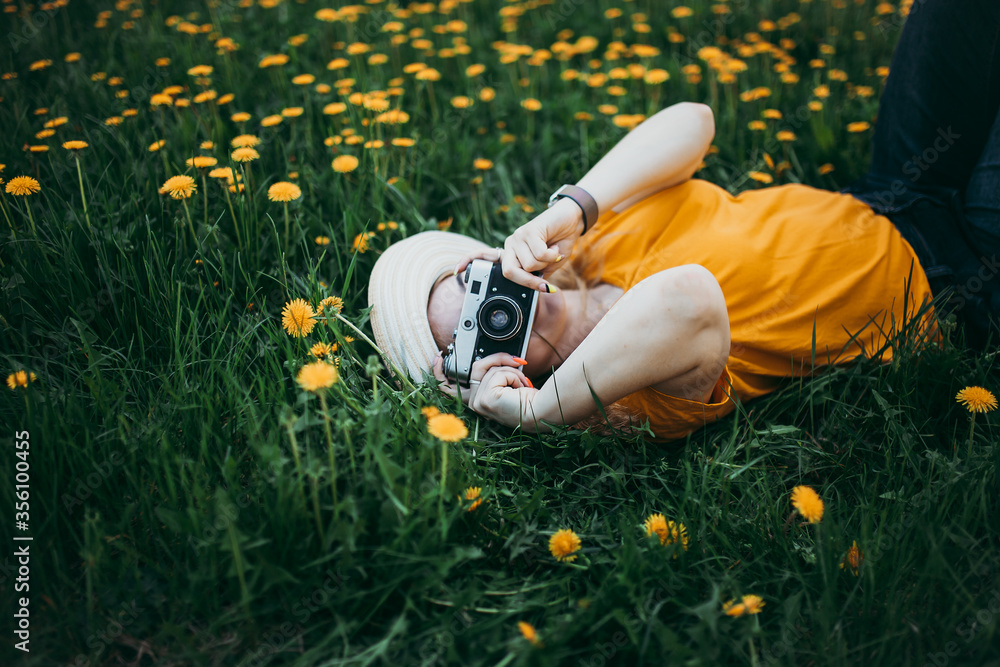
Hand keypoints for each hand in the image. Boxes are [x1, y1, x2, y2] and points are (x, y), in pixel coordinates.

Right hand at [432, 351, 537, 425]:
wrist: (540, 412)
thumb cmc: (528, 401)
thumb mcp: (504, 382)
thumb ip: (491, 373)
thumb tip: (492, 358)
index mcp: (476, 401)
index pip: (448, 387)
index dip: (438, 371)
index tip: (438, 356)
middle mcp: (474, 404)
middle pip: (475, 367)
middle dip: (497, 359)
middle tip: (516, 361)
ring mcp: (477, 402)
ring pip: (490, 368)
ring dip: (511, 371)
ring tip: (523, 383)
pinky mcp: (485, 398)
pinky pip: (497, 373)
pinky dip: (513, 376)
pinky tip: (520, 388)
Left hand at [454, 197, 583, 292]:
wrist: (572, 220)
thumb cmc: (559, 243)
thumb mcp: (548, 266)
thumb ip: (537, 276)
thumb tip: (533, 287)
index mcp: (510, 253)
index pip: (484, 257)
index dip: (470, 262)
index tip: (456, 271)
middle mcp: (510, 245)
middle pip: (510, 272)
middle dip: (528, 282)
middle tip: (544, 285)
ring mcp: (517, 237)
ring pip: (529, 265)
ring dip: (547, 263)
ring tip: (552, 252)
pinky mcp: (528, 231)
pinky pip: (539, 255)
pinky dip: (552, 256)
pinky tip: (555, 247)